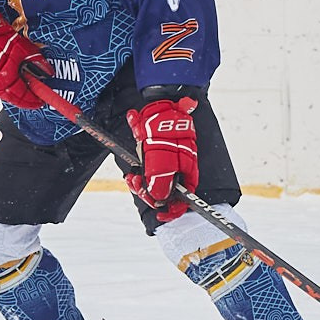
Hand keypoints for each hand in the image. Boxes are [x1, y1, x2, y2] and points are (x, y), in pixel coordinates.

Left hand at [127, 96, 199, 219]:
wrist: (158, 105)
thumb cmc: (163, 131)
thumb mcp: (161, 159)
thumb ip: (161, 181)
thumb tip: (158, 200)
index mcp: (188, 172)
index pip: (183, 199)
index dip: (172, 209)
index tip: (159, 214)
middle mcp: (180, 169)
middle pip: (166, 192)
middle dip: (149, 193)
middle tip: (135, 184)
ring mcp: (169, 161)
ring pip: (155, 181)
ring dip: (141, 182)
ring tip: (131, 176)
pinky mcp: (158, 154)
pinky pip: (148, 169)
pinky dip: (139, 170)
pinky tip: (133, 168)